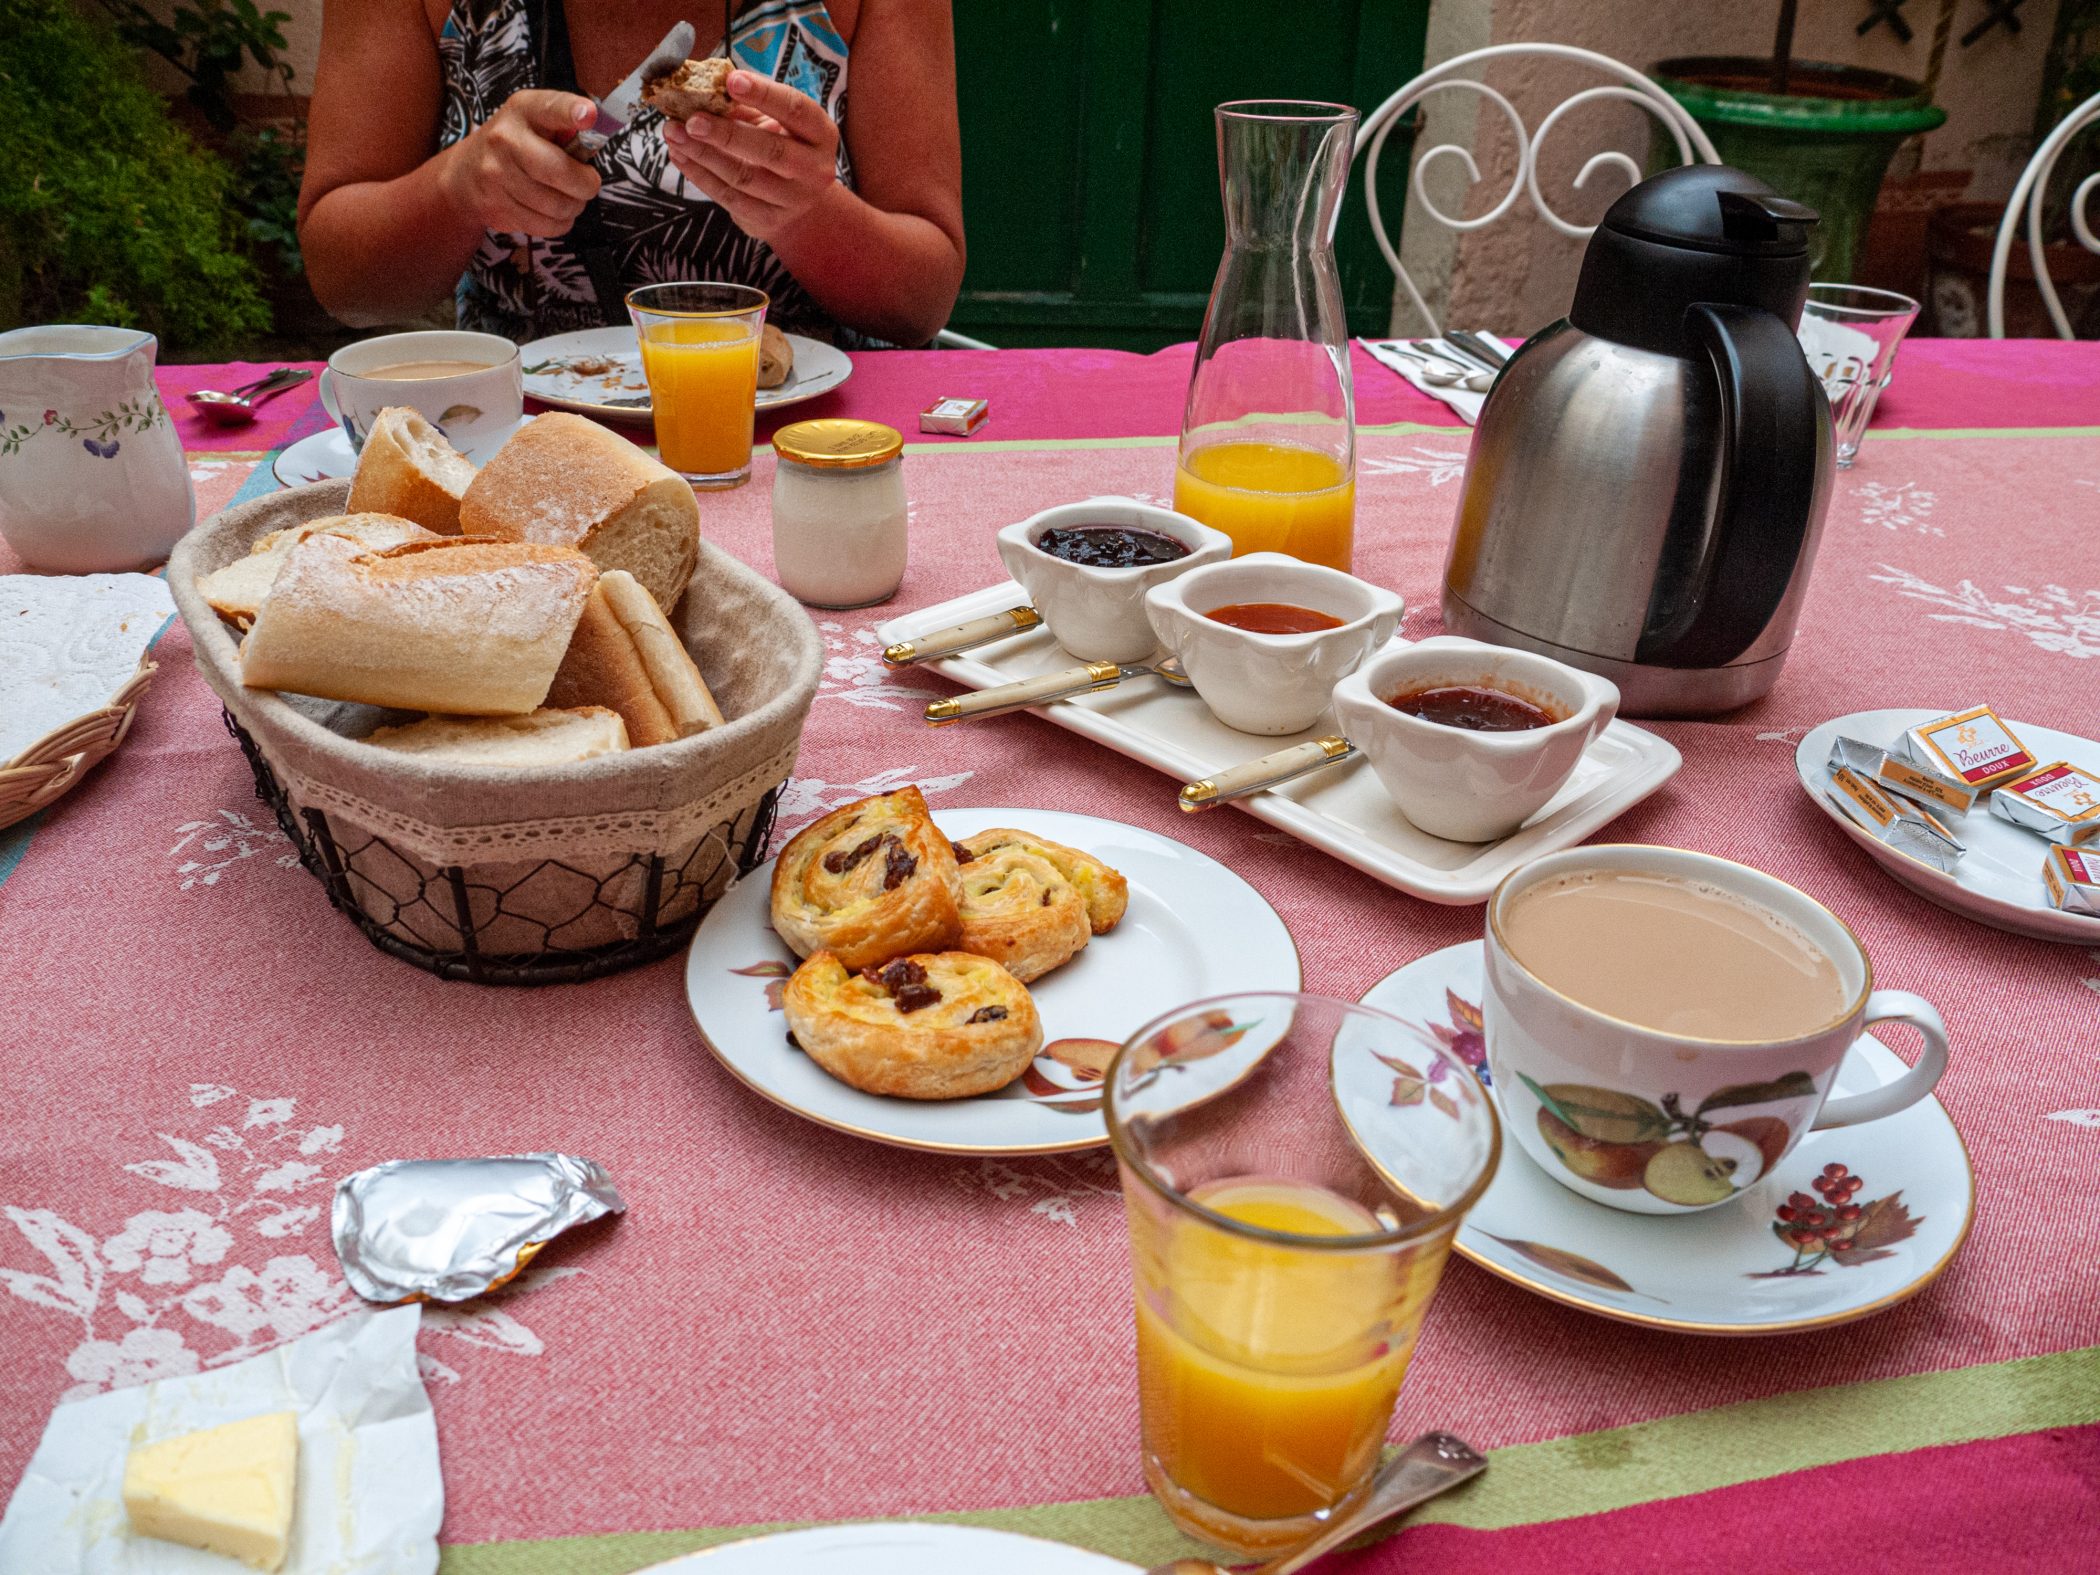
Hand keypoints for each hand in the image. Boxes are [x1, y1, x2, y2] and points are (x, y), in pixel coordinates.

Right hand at [441, 89, 602, 236]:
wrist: (467, 173)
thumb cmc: (515, 145)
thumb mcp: (536, 122)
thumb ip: (566, 127)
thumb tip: (598, 135)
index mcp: (523, 110)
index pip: (549, 108)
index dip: (571, 111)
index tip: (588, 115)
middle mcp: (505, 139)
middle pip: (559, 171)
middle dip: (586, 184)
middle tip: (587, 183)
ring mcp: (497, 175)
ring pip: (557, 206)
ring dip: (573, 206)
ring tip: (567, 197)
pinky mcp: (497, 207)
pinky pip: (547, 227)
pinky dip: (559, 223)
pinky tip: (552, 211)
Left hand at [661, 70, 841, 241]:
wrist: (798, 204)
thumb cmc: (783, 147)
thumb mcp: (774, 122)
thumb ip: (746, 106)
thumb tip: (705, 87)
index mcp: (820, 134)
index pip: (796, 110)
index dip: (765, 94)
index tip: (732, 80)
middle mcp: (814, 169)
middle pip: (771, 151)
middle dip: (727, 134)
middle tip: (692, 119)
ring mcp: (793, 200)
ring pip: (744, 177)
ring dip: (703, 154)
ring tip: (673, 133)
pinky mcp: (768, 220)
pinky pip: (729, 198)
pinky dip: (700, 175)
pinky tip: (680, 156)